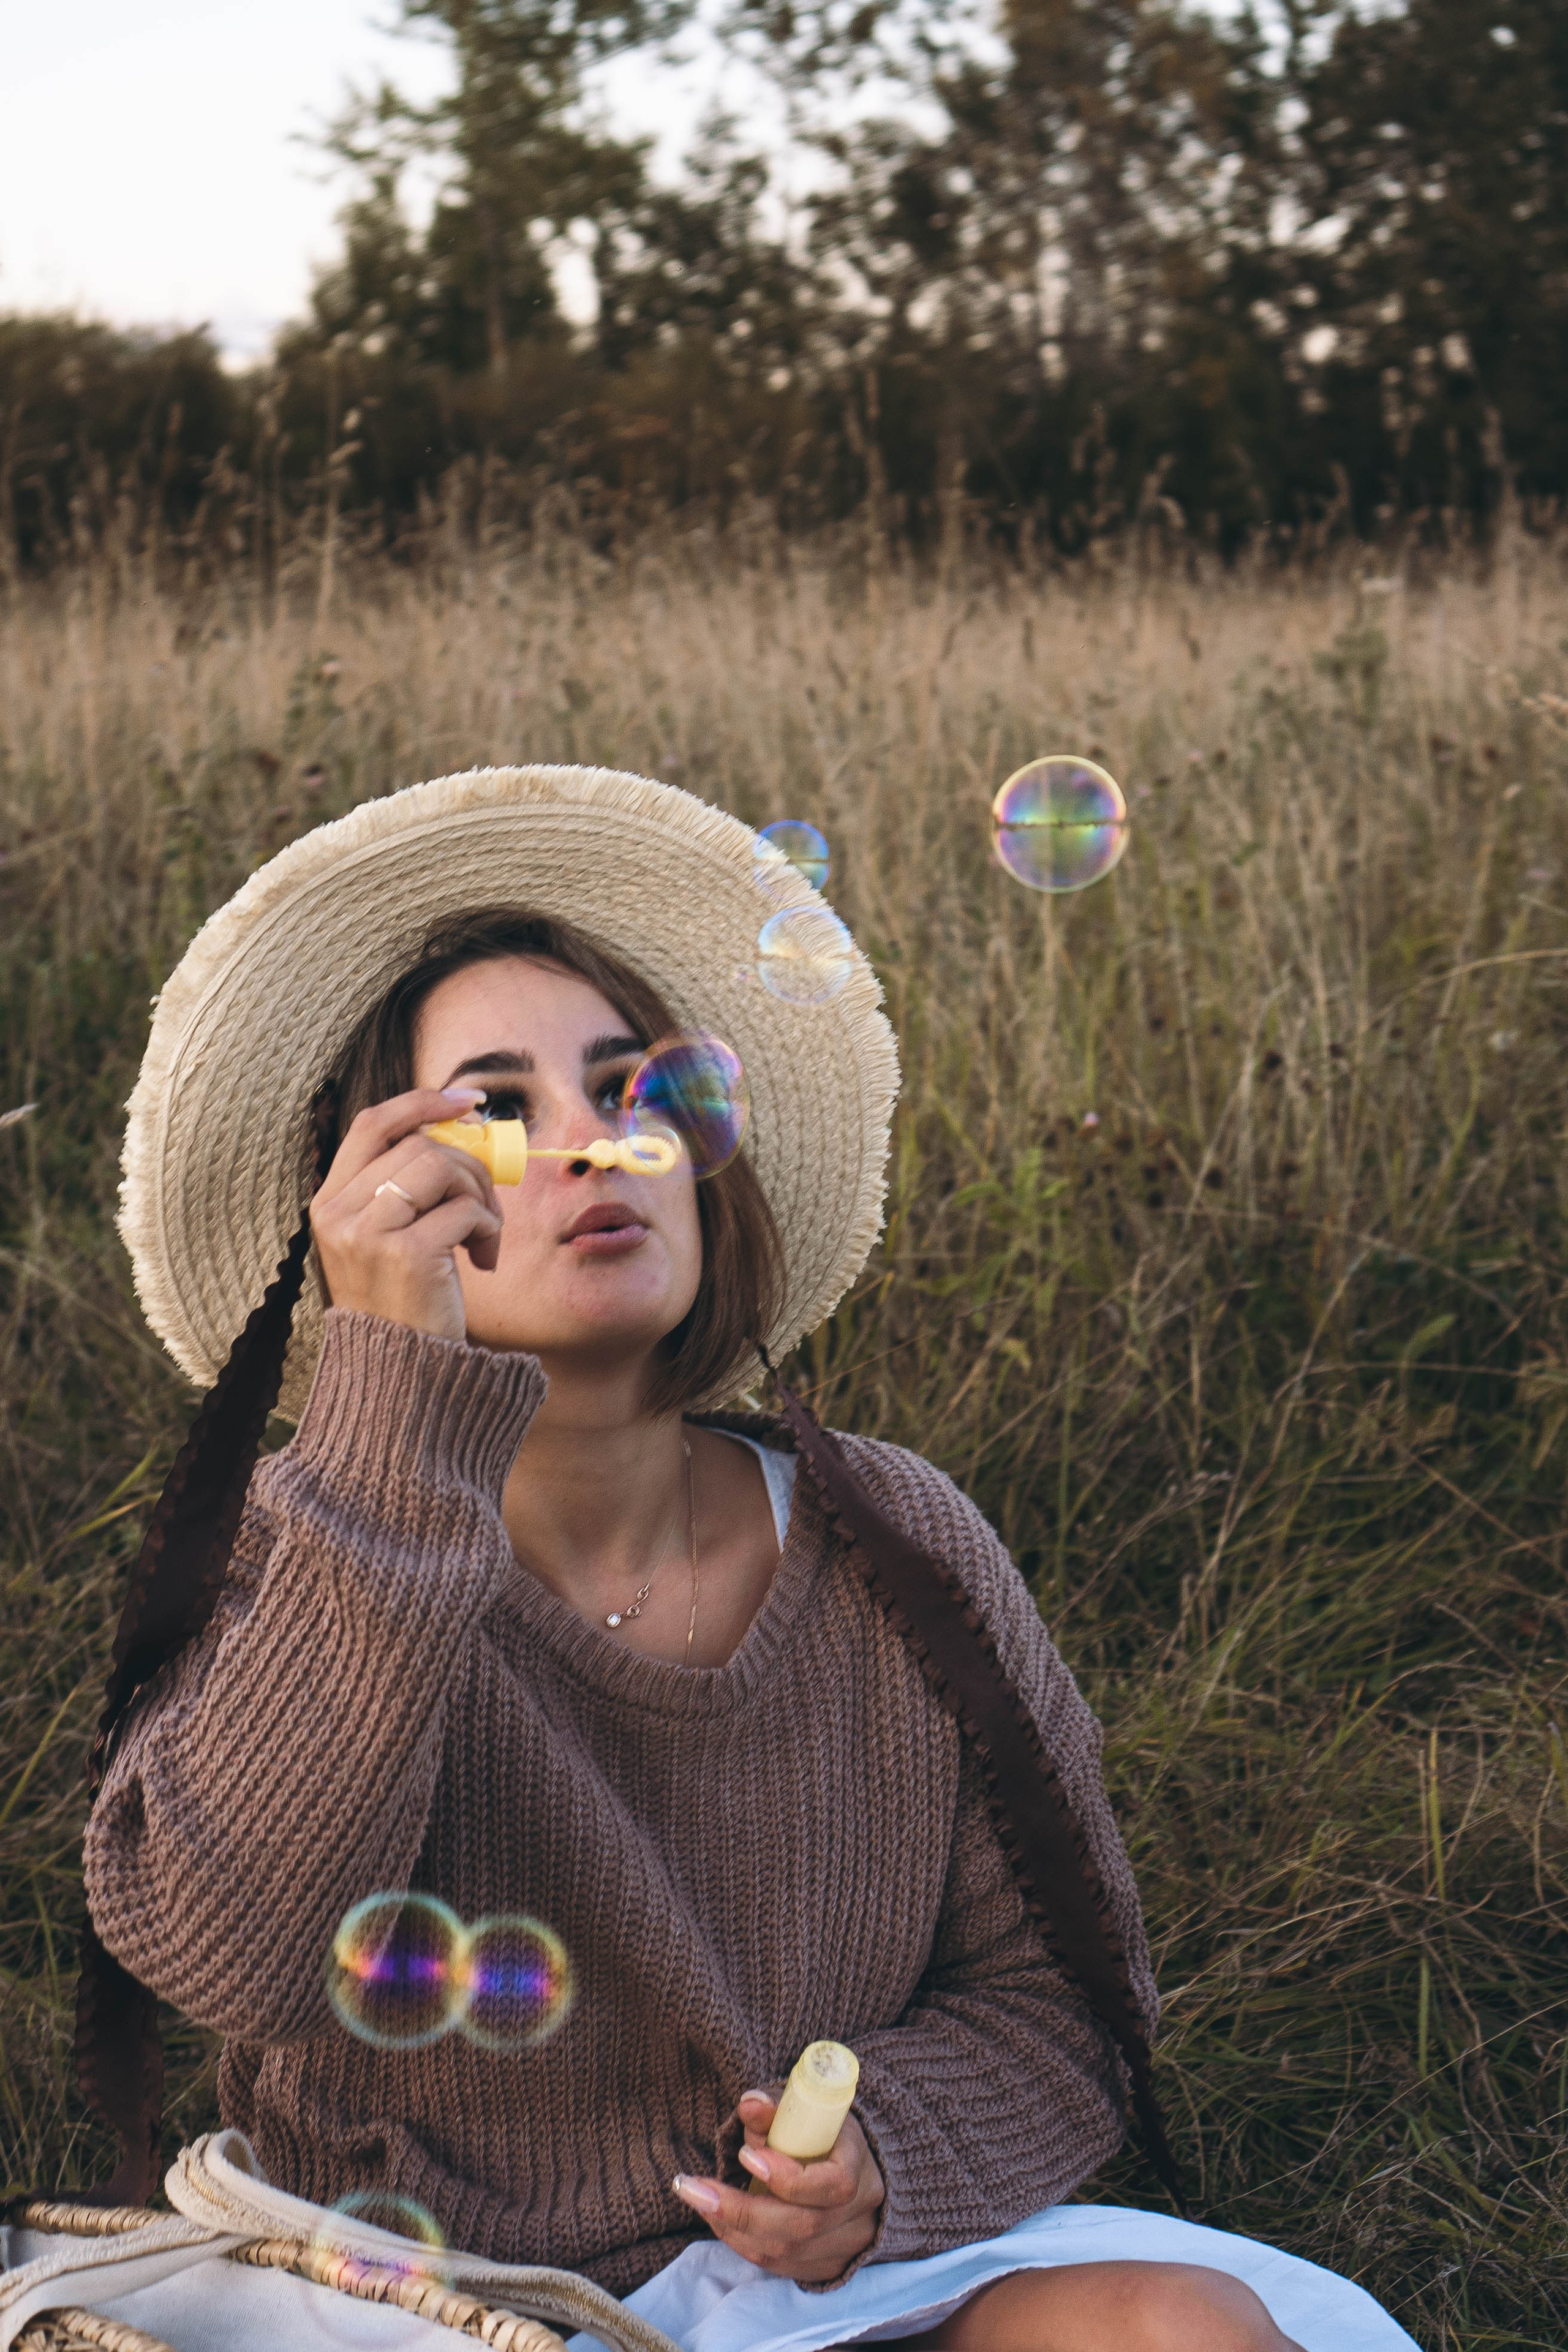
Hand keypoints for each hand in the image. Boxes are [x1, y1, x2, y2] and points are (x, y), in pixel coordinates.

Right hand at [311, 1087, 502, 1342]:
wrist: (400, 1375)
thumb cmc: (404, 1302)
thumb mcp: (388, 1237)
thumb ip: (406, 1185)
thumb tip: (461, 1125)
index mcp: (329, 1202)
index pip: (373, 1124)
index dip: (422, 1102)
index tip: (467, 1101)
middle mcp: (339, 1213)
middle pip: (421, 1144)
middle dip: (470, 1166)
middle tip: (485, 1206)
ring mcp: (368, 1233)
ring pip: (444, 1167)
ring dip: (480, 1196)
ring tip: (484, 1236)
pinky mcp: (406, 1254)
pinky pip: (466, 1210)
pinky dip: (488, 1229)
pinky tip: (482, 1260)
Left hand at [672, 2090, 884, 2283]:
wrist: (848, 2167)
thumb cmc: (823, 2134)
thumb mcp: (806, 2113)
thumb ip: (777, 2110)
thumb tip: (749, 2105)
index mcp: (862, 2169)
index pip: (834, 2185)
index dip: (788, 2177)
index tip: (745, 2154)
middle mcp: (859, 2216)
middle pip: (802, 2226)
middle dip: (741, 2210)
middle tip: (694, 2188)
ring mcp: (845, 2248)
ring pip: (786, 2252)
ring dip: (733, 2228)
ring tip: (698, 2199)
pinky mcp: (825, 2268)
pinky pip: (779, 2266)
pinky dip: (743, 2244)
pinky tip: (718, 2219)